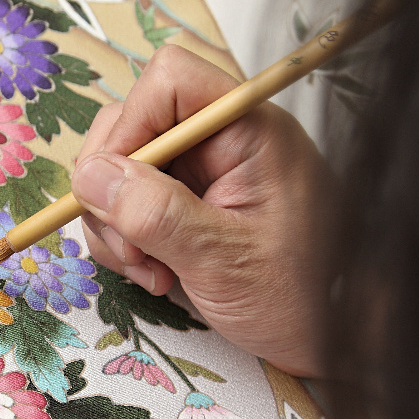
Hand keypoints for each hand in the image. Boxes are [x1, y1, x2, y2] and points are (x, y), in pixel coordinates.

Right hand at [71, 46, 332, 377]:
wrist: (330, 337)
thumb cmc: (300, 298)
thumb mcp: (222, 260)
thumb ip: (155, 213)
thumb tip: (89, 174)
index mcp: (247, 131)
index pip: (170, 80)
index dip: (129, 125)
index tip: (112, 187)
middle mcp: (219, 141)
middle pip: (131, 125)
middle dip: (112, 189)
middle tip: (132, 248)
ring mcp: (200, 172)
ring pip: (119, 169)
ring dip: (115, 224)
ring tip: (149, 271)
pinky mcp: (184, 203)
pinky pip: (127, 202)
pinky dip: (125, 240)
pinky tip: (154, 274)